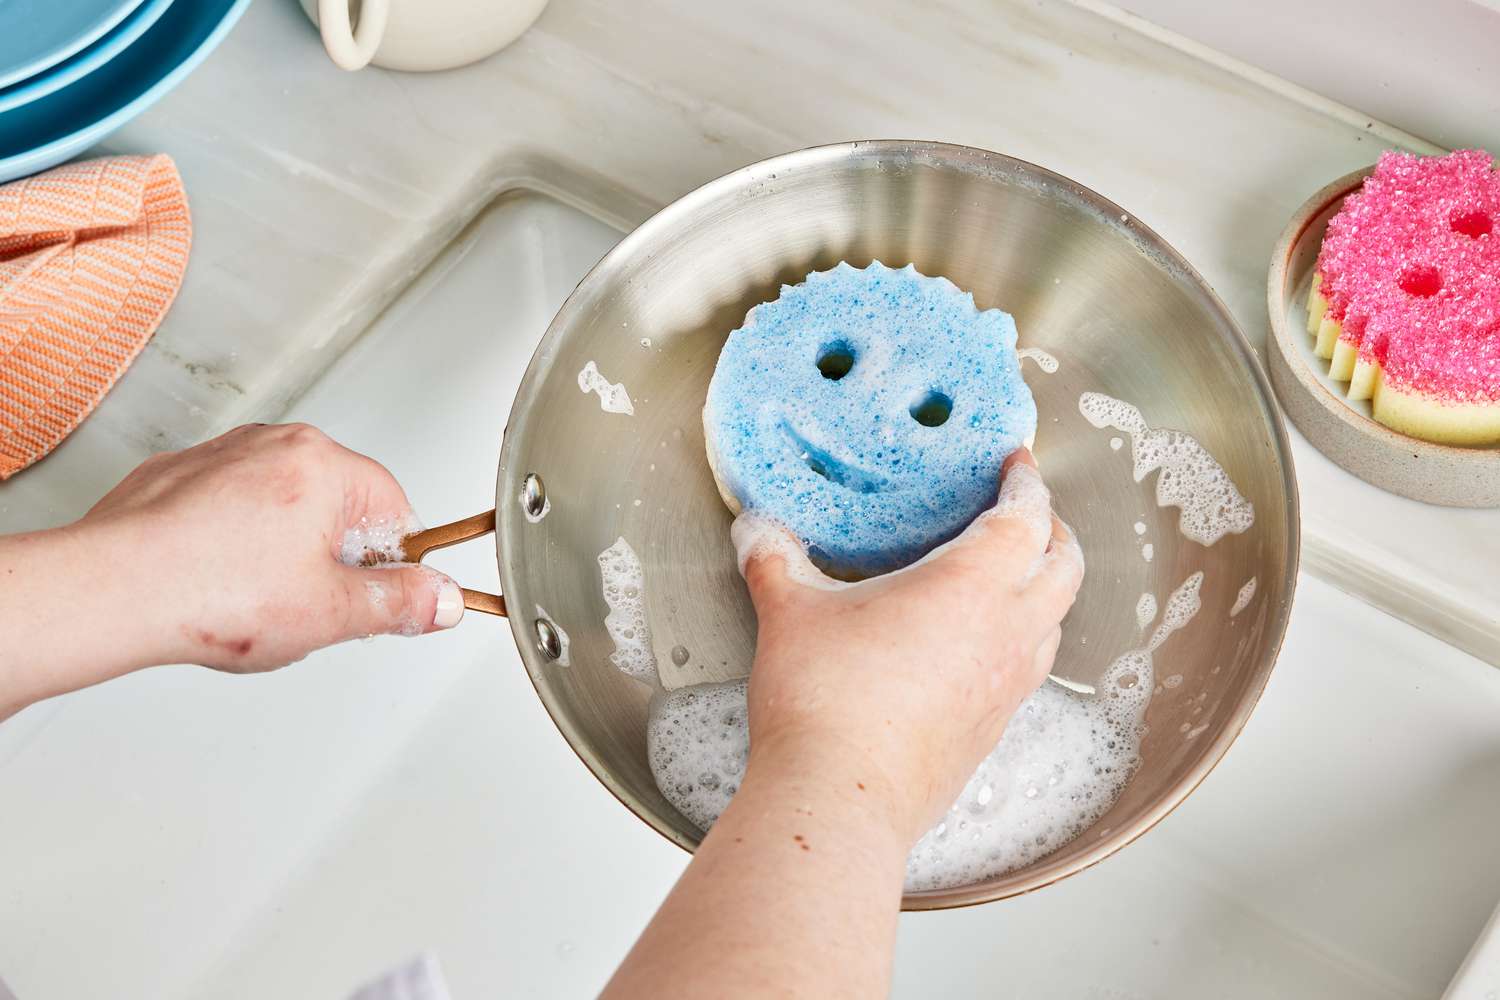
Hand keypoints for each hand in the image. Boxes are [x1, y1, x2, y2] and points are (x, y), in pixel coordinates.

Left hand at [74, 422, 462, 672]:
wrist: (110, 591)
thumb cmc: (210, 592)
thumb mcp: (332, 613)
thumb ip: (398, 603)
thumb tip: (439, 598)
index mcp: (323, 464)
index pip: (394, 509)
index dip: (391, 563)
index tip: (378, 596)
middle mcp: (272, 444)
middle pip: (337, 505)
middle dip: (331, 558)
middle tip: (309, 604)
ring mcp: (218, 456)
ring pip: (279, 507)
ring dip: (280, 551)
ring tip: (254, 600)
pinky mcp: (173, 477)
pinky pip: (226, 510)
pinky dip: (229, 544)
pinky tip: (215, 585)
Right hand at [735, 448, 1083, 843]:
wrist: (839, 798)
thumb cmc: (825, 701)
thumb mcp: (790, 613)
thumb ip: (775, 560)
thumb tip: (756, 529)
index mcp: (971, 586)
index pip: (1024, 517)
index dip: (1026, 482)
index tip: (1017, 462)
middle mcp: (1006, 633)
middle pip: (1063, 566)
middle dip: (1052, 530)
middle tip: (1024, 511)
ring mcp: (1006, 687)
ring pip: (1055, 621)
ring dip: (1045, 588)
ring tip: (1010, 575)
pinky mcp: (991, 730)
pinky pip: (1027, 669)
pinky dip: (1022, 639)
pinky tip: (978, 646)